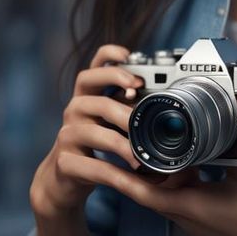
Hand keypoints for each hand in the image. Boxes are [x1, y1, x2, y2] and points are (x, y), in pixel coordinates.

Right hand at [31, 43, 146, 219]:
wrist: (66, 180)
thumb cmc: (97, 149)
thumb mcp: (116, 125)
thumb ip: (133, 112)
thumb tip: (171, 106)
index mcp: (90, 98)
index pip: (93, 68)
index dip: (107, 57)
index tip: (128, 55)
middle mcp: (75, 111)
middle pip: (92, 98)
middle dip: (120, 105)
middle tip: (142, 117)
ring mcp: (67, 136)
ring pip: (90, 131)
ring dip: (120, 143)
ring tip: (142, 157)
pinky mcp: (65, 162)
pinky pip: (92, 166)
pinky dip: (116, 174)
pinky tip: (134, 178)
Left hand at [64, 150, 236, 235]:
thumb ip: (232, 148)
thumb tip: (227, 127)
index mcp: (186, 203)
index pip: (140, 190)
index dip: (116, 175)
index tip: (99, 161)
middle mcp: (180, 213)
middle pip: (142, 188)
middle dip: (129, 169)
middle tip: (118, 148)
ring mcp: (185, 218)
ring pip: (156, 193)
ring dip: (151, 176)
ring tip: (148, 155)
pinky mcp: (193, 220)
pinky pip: (171, 199)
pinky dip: (169, 184)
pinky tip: (183, 171)